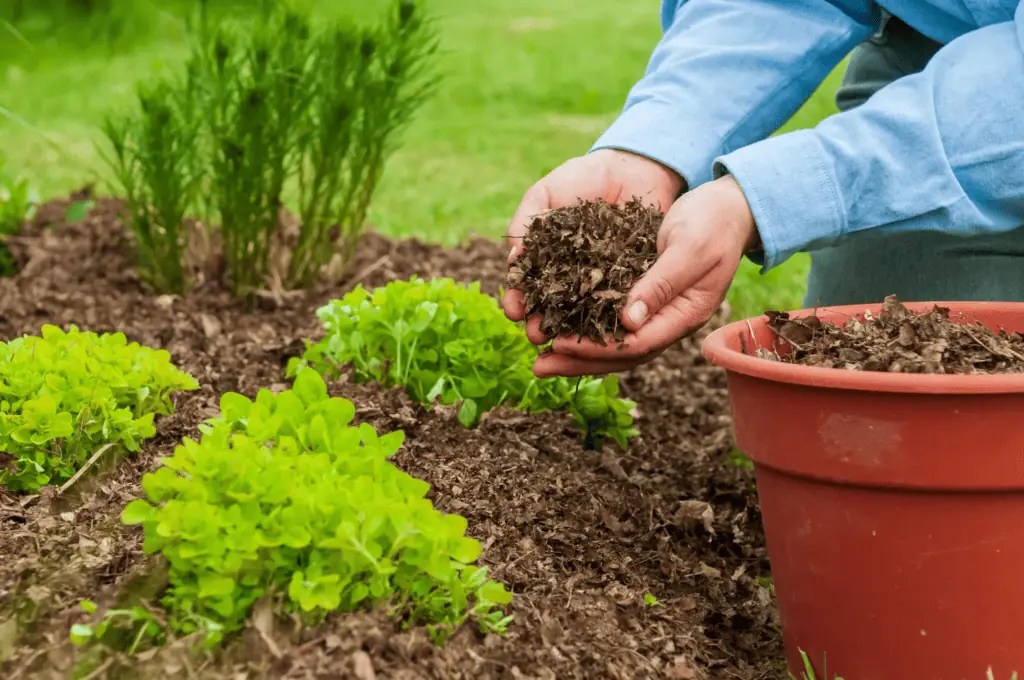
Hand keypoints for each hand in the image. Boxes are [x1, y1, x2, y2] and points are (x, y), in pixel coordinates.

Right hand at [502, 148, 684, 321]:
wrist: (630, 167)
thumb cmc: (582, 178)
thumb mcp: (546, 193)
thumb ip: (526, 222)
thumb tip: (515, 256)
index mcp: (545, 259)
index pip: (526, 285)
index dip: (517, 299)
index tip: (513, 311)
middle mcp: (571, 276)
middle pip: (552, 306)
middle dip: (541, 322)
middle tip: (536, 335)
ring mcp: (600, 281)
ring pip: (583, 311)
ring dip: (571, 329)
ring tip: (562, 341)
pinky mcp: (631, 280)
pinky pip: (619, 300)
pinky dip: (610, 314)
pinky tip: (602, 327)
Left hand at [521, 174, 757, 376]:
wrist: (731, 207)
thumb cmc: (713, 222)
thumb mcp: (688, 248)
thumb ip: (660, 284)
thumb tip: (627, 321)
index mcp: (685, 314)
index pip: (636, 344)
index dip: (597, 347)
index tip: (559, 343)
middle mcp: (670, 320)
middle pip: (622, 354)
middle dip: (579, 362)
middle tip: (539, 367)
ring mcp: (659, 312)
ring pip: (615, 342)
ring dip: (578, 352)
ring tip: (541, 357)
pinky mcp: (646, 297)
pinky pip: (613, 321)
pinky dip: (586, 327)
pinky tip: (559, 325)